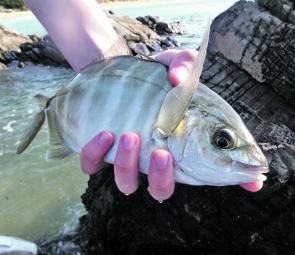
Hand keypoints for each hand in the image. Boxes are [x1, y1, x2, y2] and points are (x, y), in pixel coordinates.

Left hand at [80, 49, 262, 200]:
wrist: (115, 73)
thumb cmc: (151, 74)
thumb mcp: (173, 63)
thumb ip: (185, 65)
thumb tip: (179, 81)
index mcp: (178, 147)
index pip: (207, 171)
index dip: (232, 180)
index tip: (251, 180)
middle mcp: (153, 159)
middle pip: (161, 189)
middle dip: (162, 178)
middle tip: (163, 152)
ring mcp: (125, 158)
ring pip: (127, 184)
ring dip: (129, 165)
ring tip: (131, 136)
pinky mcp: (99, 152)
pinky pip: (93, 165)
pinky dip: (97, 154)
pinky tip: (106, 133)